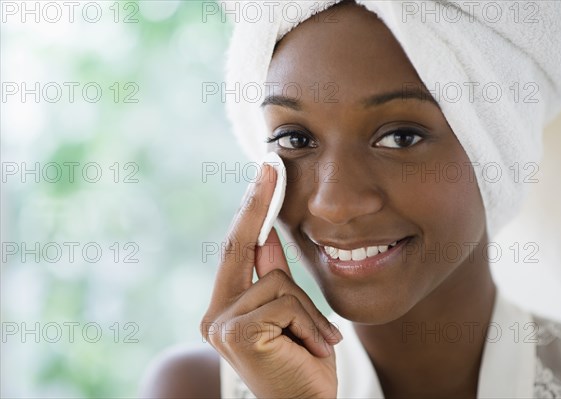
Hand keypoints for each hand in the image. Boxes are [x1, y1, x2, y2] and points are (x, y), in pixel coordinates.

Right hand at [200, 163, 341, 397]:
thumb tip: (269, 234)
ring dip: (308, 310)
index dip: (250, 211)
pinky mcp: (238, 332)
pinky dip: (309, 323)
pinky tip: (311, 349)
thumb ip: (275, 276)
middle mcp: (215, 316)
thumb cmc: (302, 365)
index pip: (237, 251)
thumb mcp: (292, 313)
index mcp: (225, 309)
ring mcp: (223, 324)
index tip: (264, 175)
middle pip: (241, 247)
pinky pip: (286, 301)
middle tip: (271, 164)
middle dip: (258, 205)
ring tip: (314, 342)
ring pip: (278, 280)